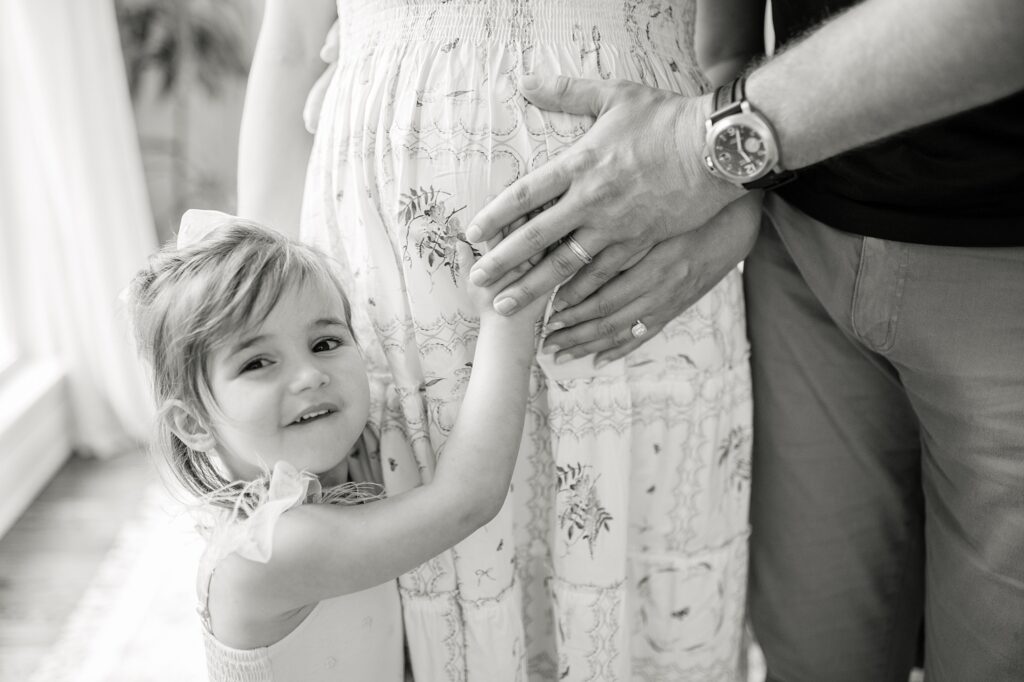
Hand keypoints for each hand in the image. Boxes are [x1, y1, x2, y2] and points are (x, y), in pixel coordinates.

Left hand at [464, 75, 744, 315]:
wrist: (717, 148)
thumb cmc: (667, 119)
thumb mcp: (616, 96)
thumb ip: (568, 92)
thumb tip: (527, 82)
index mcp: (580, 163)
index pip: (526, 193)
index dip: (496, 215)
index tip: (473, 234)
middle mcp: (592, 200)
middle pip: (537, 236)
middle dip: (503, 262)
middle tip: (477, 281)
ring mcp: (616, 226)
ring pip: (565, 265)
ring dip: (533, 288)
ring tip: (507, 306)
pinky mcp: (640, 244)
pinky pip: (601, 275)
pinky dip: (577, 293)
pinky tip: (559, 308)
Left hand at [540, 193, 761, 365]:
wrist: (733, 221)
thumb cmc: (688, 209)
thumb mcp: (652, 216)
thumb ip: (619, 235)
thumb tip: (574, 248)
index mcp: (653, 263)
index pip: (605, 293)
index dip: (575, 307)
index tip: (548, 313)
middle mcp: (661, 288)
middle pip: (608, 318)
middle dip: (574, 331)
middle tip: (546, 340)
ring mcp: (669, 302)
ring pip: (622, 330)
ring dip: (589, 343)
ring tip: (562, 352)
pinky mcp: (676, 308)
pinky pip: (645, 334)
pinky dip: (621, 349)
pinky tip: (599, 358)